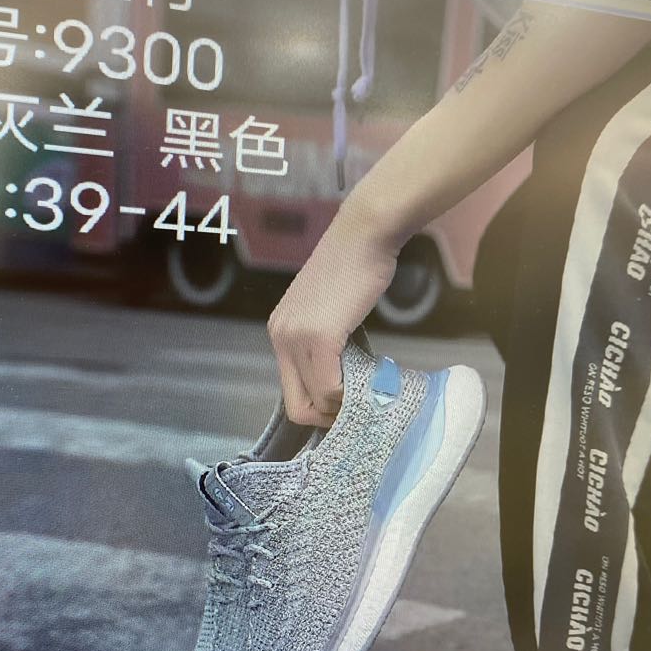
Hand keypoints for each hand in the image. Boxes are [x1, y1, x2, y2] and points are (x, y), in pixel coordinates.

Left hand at [268, 208, 396, 426]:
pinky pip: (331, 387)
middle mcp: (280, 337)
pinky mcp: (319, 337)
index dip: (320, 408)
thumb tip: (343, 378)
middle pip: (297, 407)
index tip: (348, 402)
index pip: (291, 393)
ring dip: (344, 405)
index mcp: (280, 332)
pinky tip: (370, 376)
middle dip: (329, 417)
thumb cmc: (355, 266)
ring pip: (316, 401)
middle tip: (358, 406)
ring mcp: (296, 337)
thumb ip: (326, 342)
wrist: (364, 233)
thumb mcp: (329, 309)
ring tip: (369, 388)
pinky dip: (350, 393)